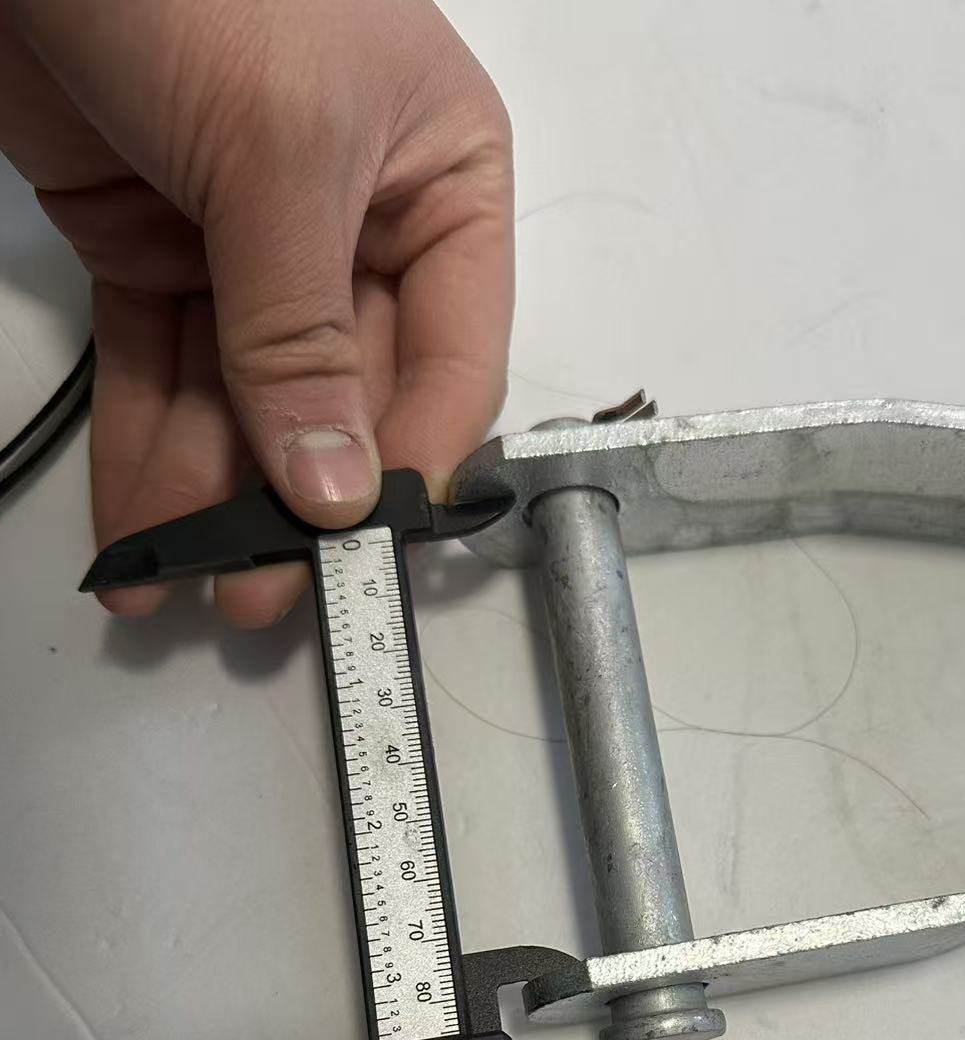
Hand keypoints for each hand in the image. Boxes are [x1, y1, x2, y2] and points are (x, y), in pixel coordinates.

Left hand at [0, 0, 511, 624]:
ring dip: (214, 495)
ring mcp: (254, 239)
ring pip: (245, 399)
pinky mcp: (156, 244)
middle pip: (345, 395)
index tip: (362, 542)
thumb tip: (337, 485)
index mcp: (441, 180)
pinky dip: (149, 449)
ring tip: (183, 582)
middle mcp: (360, 221)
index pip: (454, 358)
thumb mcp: (281, 154)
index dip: (411, 458)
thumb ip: (305, 334)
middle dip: (296, 497)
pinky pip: (163, 370)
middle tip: (260, 590)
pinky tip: (140, 528)